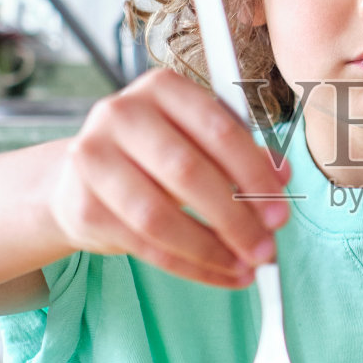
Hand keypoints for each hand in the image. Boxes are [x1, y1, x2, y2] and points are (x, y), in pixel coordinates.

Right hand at [46, 67, 291, 288]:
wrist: (79, 178)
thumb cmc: (153, 155)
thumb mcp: (198, 141)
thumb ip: (240, 153)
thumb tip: (282, 175)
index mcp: (162, 88)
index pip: (218, 129)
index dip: (254, 175)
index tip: (279, 211)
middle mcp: (122, 114)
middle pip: (188, 173)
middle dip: (235, 218)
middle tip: (265, 247)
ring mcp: (94, 158)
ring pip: (160, 216)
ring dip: (211, 249)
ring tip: (244, 267)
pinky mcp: (82, 205)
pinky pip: (144, 245)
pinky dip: (188, 266)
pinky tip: (218, 273)